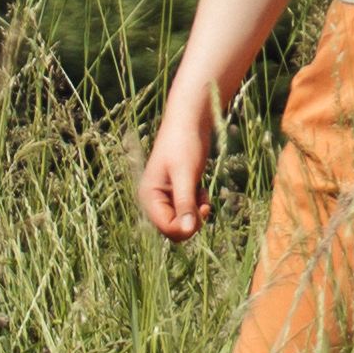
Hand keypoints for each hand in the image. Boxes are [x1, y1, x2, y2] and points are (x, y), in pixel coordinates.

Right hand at [136, 79, 223, 238]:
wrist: (190, 122)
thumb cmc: (184, 144)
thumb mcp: (186, 175)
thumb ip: (185, 203)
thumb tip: (188, 231)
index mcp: (149, 196)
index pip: (166, 228)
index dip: (185, 227)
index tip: (202, 211)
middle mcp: (154, 200)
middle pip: (173, 229)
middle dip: (191, 221)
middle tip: (204, 205)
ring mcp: (166, 197)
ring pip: (182, 222)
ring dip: (196, 213)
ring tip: (202, 194)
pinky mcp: (178, 193)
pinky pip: (188, 211)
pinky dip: (198, 205)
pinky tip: (202, 190)